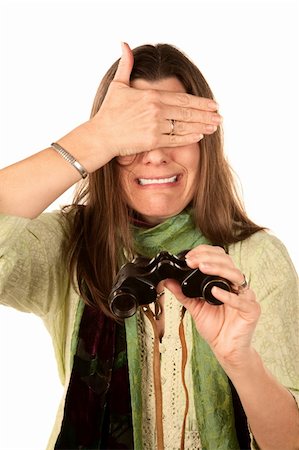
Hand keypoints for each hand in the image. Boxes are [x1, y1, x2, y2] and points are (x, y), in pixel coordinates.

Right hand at [87, 43, 221, 160]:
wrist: (100, 135)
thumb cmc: (109, 112)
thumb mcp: (118, 85)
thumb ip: (126, 65)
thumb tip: (124, 44)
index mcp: (151, 96)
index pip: (182, 99)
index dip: (200, 102)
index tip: (212, 104)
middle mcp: (156, 110)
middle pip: (187, 112)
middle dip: (206, 115)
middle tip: (219, 117)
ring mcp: (155, 126)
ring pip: (184, 127)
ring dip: (202, 127)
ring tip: (214, 127)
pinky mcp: (152, 141)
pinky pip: (175, 140)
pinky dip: (189, 138)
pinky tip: (199, 136)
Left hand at [164, 245, 260, 367]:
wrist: (226, 349)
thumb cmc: (215, 327)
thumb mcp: (194, 307)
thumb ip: (183, 293)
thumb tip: (168, 281)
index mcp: (225, 281)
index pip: (219, 258)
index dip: (205, 253)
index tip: (189, 257)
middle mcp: (236, 285)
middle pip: (228, 262)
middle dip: (208, 258)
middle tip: (192, 261)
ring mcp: (246, 296)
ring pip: (236, 275)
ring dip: (218, 269)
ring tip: (202, 268)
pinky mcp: (252, 310)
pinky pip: (241, 300)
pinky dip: (228, 295)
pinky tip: (215, 292)